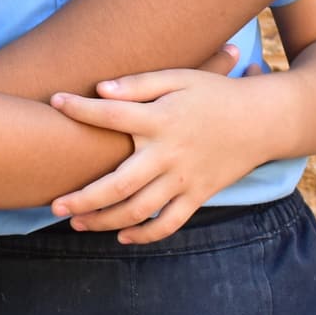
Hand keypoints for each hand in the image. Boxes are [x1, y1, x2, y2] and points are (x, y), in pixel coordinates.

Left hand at [48, 50, 273, 243]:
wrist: (262, 120)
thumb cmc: (215, 93)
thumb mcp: (179, 78)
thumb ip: (139, 84)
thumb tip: (100, 89)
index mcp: (161, 119)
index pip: (111, 115)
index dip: (79, 109)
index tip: (53, 102)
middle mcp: (169, 154)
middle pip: (119, 184)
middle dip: (84, 198)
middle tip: (54, 205)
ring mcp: (184, 179)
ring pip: (139, 210)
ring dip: (105, 221)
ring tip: (76, 223)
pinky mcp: (198, 195)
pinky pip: (169, 223)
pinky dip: (145, 234)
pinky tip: (122, 236)